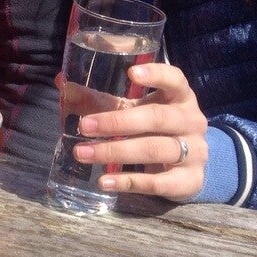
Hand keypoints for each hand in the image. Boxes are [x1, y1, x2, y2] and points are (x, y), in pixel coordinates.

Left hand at [72, 62, 207, 201]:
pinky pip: (157, 182)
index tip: (130, 73)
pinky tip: (103, 181)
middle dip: (117, 122)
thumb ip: (103, 99)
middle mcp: (191, 121)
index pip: (175, 80)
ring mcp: (195, 152)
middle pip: (156, 118)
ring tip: (82, 153)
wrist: (190, 168)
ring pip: (154, 150)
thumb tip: (61, 82)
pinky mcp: (189, 181)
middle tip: (84, 126)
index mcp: (180, 97)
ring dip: (115, 151)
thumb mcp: (136, 110)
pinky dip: (128, 182)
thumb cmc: (157, 130)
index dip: (156, 75)